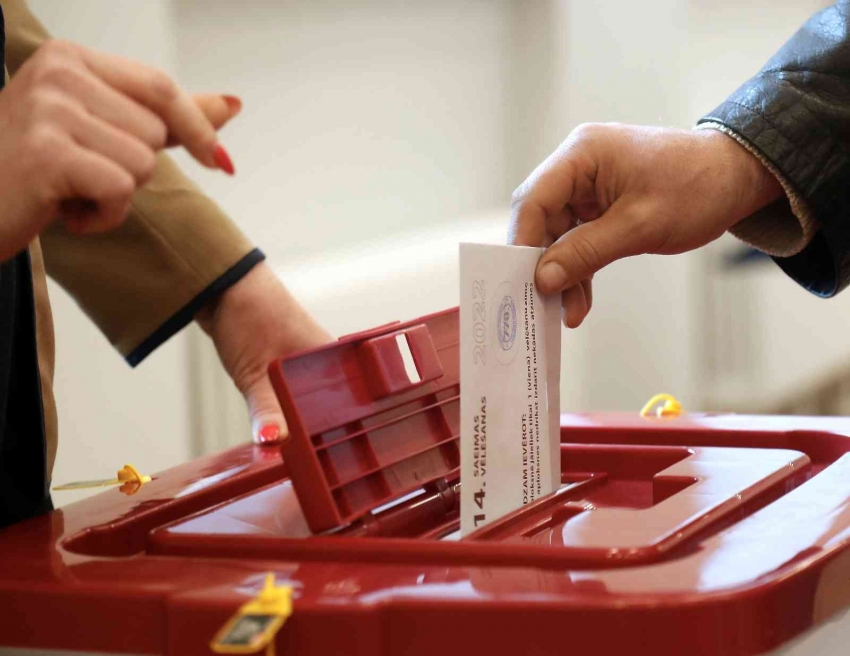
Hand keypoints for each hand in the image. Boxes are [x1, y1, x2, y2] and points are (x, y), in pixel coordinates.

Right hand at [0, 39, 240, 260]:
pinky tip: (64, 213)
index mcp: (70, 58)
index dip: (196, 126)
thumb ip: (164, 115)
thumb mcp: (102, 130)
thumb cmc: (36, 171)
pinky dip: (104, 217)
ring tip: (70, 192)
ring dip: (116, 195)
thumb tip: (232, 104)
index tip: (220, 160)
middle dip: (134, 168)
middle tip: (84, 175)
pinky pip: (120, 190)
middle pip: (154, 131)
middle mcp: (57, 73)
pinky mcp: (48, 153)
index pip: (160, 86)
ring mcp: (49, 110)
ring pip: (142, 162)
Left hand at [195, 263, 333, 444]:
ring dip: (302, 421)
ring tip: (299, 449)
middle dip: (320, 433)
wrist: (223, 284)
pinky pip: (296, 395)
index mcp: (337, 360)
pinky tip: (283, 426)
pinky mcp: (291, 364)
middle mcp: (329, 362)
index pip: (351, 406)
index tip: (331, 458)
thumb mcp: (255, 373)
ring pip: (312, 402)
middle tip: (312, 460)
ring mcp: (310, 362)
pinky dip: (289, 410)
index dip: (343, 433)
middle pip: (332, 409)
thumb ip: (267, 411)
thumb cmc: (249, 315)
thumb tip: (275, 443)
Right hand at [508, 123, 783, 326]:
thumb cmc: (697, 187)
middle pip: (541, 219)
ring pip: (558, 236)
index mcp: (583, 154)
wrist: (738, 178)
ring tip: (566, 312)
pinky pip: (578, 241)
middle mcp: (578, 166)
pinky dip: (579, 270)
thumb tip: (543, 279)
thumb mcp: (640, 225)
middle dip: (543, 264)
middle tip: (541, 303)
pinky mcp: (599, 207)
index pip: (534, 198)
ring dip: (562, 274)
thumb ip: (587, 252)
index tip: (522, 281)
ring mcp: (588, 188)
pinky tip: (579, 301)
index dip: (523, 242)